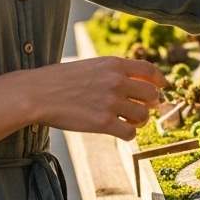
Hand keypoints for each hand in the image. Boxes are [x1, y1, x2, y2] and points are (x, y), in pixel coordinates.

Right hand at [22, 56, 167, 139]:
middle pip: (152, 95)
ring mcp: (111, 102)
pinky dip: (128, 134)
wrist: (36, 94)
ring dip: (138, 121)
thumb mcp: (91, 66)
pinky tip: (118, 131)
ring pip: (144, 116)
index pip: (149, 70)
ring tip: (127, 121)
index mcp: (114, 64)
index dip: (160, 81)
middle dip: (150, 104)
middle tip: (141, 109)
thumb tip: (136, 82)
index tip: (162, 88)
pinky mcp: (103, 122)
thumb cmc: (60, 80)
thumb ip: (114, 72)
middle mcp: (117, 81)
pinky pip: (130, 133)